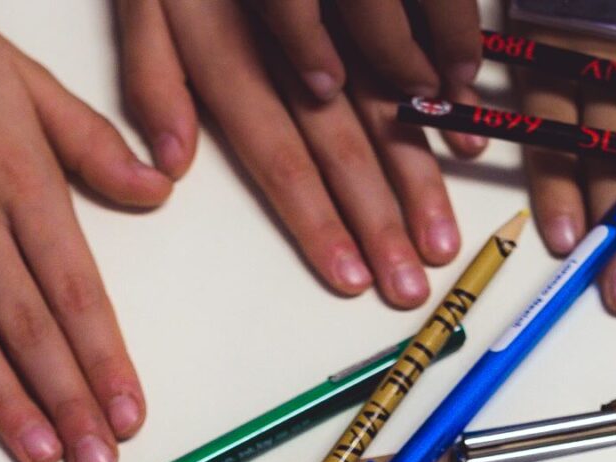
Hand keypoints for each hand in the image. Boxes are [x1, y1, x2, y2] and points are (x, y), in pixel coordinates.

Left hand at [120, 0, 462, 309]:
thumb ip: (151, 76)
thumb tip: (167, 171)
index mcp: (218, 34)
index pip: (273, 145)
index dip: (312, 215)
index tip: (350, 277)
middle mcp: (283, 16)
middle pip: (337, 132)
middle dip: (378, 214)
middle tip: (414, 281)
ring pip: (386, 87)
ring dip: (419, 167)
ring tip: (442, 236)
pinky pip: (427, 15)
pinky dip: (449, 73)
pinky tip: (464, 131)